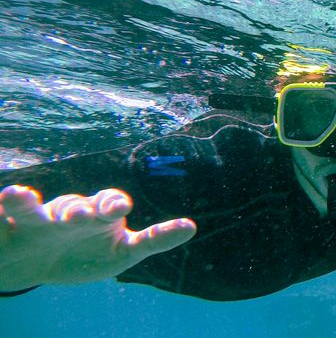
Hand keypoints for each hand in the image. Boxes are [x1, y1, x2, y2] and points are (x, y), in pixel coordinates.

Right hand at [0, 185, 196, 291]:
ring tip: (18, 194)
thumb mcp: (123, 253)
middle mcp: (67, 213)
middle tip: (76, 217)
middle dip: (76, 211)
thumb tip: (192, 226)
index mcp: (98, 214)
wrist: (40, 266)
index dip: (113, 204)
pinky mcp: (5, 232)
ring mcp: (35, 222)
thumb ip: (154, 239)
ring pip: (29, 209)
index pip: (109, 203)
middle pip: (72, 207)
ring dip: (24, 202)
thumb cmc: (89, 255)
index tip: (119, 208)